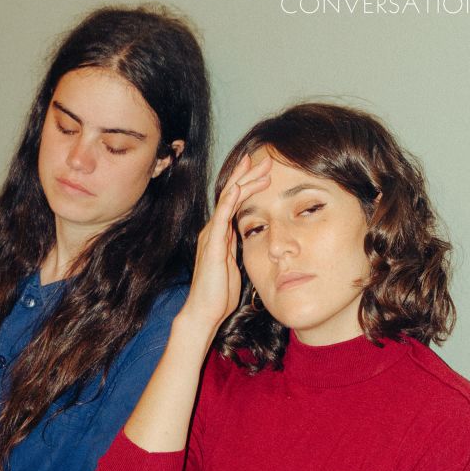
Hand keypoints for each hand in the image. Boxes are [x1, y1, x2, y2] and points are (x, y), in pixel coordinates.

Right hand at [181, 153, 271, 333]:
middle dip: (248, 175)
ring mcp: (211, 236)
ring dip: (243, 181)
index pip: (235, 202)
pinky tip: (239, 187)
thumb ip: (238, 249)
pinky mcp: (212, 245)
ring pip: (227, 200)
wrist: (204, 312)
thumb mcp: (234, 265)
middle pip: (232, 194)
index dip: (248, 184)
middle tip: (265, 158)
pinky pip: (221, 217)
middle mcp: (214, 230)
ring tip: (258, 166)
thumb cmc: (219, 294)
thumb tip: (250, 239)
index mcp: (221, 234)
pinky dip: (230, 200)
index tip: (264, 170)